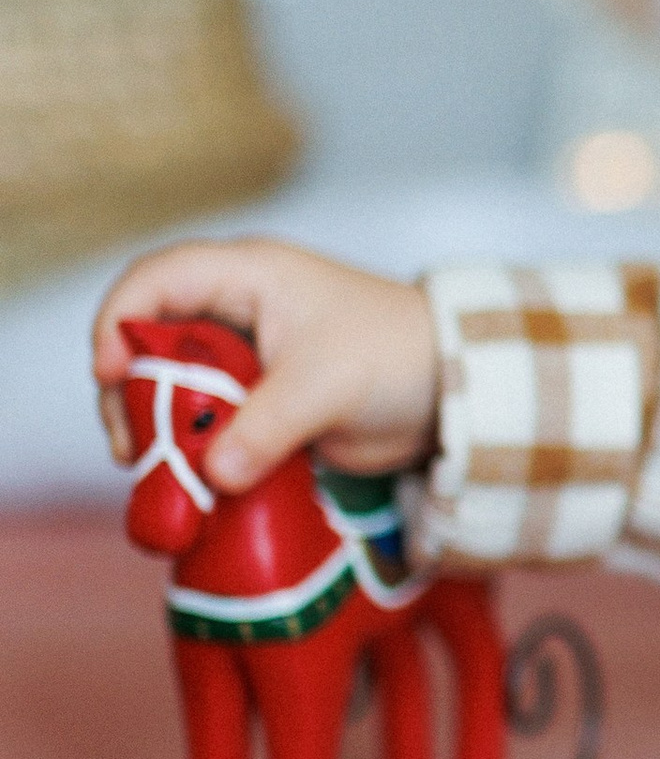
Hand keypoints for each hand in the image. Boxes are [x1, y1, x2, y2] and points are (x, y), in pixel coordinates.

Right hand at [93, 238, 439, 491]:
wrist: (452, 392)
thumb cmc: (395, 357)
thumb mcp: (326, 387)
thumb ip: (265, 427)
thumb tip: (213, 474)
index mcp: (248, 275)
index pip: (156, 279)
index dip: (119, 320)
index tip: (108, 374)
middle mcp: (235, 309)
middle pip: (148, 339)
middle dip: (129, 392)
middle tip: (132, 449)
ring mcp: (244, 358)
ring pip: (171, 386)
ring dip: (156, 429)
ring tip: (156, 473)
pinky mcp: (256, 402)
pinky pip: (204, 422)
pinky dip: (190, 450)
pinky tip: (188, 483)